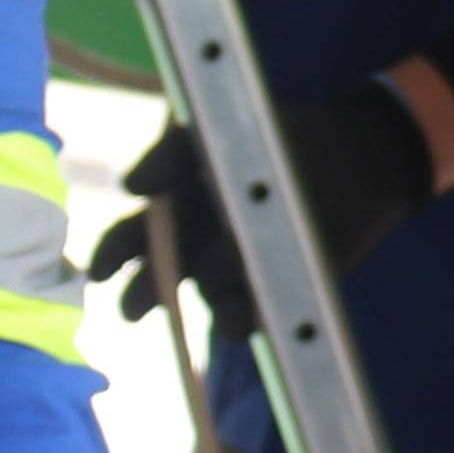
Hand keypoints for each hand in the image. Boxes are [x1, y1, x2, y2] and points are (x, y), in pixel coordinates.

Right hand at [82, 96, 438, 340]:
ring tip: (220, 297)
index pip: (132, 237)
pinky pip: (248, 318)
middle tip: (133, 309)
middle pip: (161, 279)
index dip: (111, 257)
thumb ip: (166, 152)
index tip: (99, 273)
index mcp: (179, 208)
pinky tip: (241, 312)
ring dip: (207, 302)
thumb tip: (130, 188)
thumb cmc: (277, 139)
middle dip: (144, 296)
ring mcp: (237, 272)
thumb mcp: (211, 133)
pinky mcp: (275, 292)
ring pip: (208, 300)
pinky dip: (241, 319)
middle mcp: (200, 246)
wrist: (354, 156)